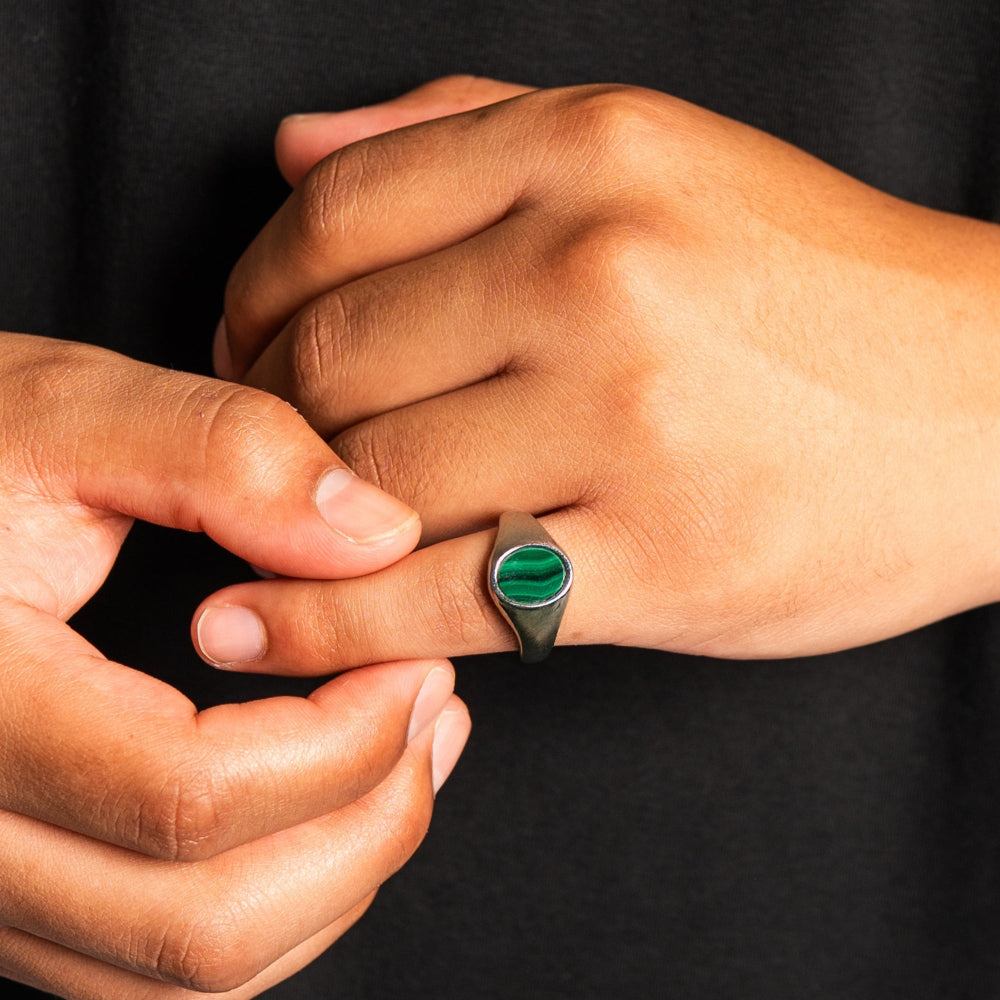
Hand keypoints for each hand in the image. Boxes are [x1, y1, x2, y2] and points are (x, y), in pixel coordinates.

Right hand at [0, 332, 469, 997]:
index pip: (193, 796)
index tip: (416, 663)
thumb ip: (228, 456)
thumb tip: (379, 536)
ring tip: (406, 757)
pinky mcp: (12, 881)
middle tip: (429, 710)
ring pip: (188, 972)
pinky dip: (274, 907)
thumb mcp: (72, 409)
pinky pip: (157, 968)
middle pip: (203, 924)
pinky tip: (329, 810)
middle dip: (366, 822)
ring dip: (334, 876)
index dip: (348, 739)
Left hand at [205, 76, 999, 672]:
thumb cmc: (814, 288)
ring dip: (300, 524)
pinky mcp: (662, 561)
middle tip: (276, 455)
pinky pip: (436, 600)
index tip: (249, 351)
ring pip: (366, 487)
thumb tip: (295, 151)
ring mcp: (629, 422)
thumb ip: (462, 134)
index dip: (253, 298)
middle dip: (270, 419)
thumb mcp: (651, 158)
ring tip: (294, 536)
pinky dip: (325, 626)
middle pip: (329, 359)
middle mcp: (599, 273)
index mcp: (588, 156)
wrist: (995, 401)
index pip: (329, 220)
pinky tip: (260, 629)